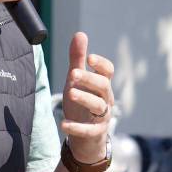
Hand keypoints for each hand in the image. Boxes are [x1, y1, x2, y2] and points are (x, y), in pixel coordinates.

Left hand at [60, 32, 114, 163]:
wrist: (84, 138)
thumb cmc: (81, 105)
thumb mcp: (76, 81)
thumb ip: (77, 59)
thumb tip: (80, 34)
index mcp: (102, 85)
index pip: (108, 71)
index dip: (100, 64)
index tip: (89, 58)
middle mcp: (105, 100)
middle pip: (103, 86)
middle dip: (89, 79)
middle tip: (72, 74)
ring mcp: (102, 117)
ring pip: (98, 106)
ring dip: (84, 98)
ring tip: (70, 93)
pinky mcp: (95, 133)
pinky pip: (89, 130)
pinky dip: (77, 127)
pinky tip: (63, 124)